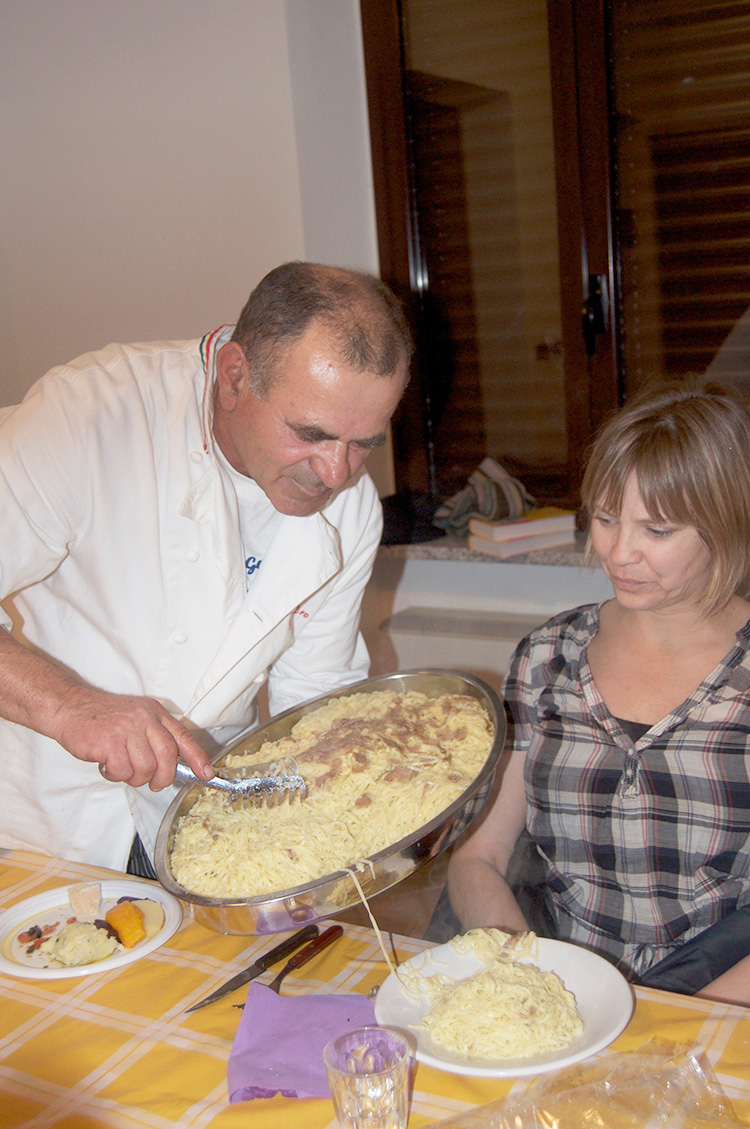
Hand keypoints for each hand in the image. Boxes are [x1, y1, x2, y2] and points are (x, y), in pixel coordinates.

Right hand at [49, 685, 215, 790]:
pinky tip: (108, 765)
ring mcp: (126, 729)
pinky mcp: (109, 742)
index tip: (206, 774)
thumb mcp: (136, 718)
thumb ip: (155, 737)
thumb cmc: (103, 719)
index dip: (198, 758)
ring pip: (146, 768)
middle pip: (168, 756)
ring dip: (135, 778)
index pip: (183, 737)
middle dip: (164, 777)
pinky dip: (116, 776)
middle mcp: (144, 718)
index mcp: (154, 713)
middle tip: (154, 783)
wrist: (70, 708)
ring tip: (123, 770)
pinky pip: (122, 771)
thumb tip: (176, 765)